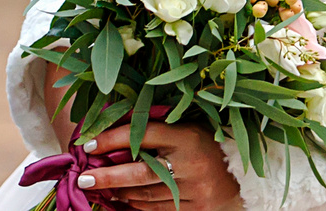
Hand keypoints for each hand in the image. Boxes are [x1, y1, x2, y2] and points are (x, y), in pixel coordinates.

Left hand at [74, 119, 242, 210]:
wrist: (242, 177)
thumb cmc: (209, 145)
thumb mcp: (187, 128)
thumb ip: (157, 127)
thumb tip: (113, 123)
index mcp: (187, 136)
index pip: (142, 134)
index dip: (112, 138)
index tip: (89, 143)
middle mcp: (190, 164)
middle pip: (139, 173)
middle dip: (107, 177)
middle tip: (82, 179)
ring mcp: (193, 191)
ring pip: (145, 195)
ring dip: (118, 192)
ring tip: (100, 188)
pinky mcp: (194, 210)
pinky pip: (156, 210)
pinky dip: (136, 205)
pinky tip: (122, 200)